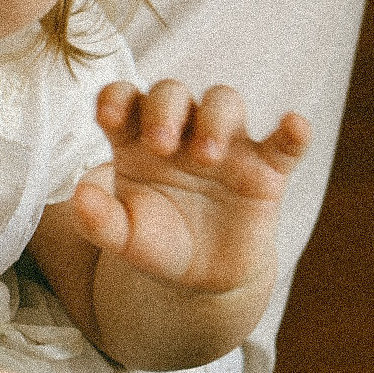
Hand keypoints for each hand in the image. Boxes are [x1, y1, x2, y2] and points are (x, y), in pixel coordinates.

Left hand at [70, 80, 309, 298]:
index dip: (116, 98)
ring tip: (207, 157)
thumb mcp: (124, 239)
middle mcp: (182, 132)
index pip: (124, 99)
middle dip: (165, 109)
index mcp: (138, 140)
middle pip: (172, 92)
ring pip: (224, 102)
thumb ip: (98, 221)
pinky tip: (294, 126)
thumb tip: (78, 197)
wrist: (204, 280)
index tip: (108, 116)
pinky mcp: (266, 170)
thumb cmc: (160, 246)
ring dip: (216, 120)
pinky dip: (294, 132)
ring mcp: (226, 145)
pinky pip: (285, 143)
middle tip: (161, 145)